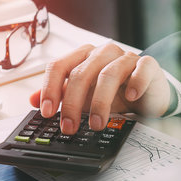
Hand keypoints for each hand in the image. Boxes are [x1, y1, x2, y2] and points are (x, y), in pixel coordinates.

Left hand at [29, 43, 170, 133]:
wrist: (146, 91)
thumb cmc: (112, 91)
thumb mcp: (83, 94)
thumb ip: (59, 94)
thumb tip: (33, 100)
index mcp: (82, 56)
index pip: (59, 66)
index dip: (50, 89)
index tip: (47, 112)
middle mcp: (101, 53)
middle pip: (81, 73)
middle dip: (72, 103)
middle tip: (69, 127)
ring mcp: (125, 57)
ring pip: (109, 74)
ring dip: (100, 102)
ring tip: (96, 124)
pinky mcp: (147, 65)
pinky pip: (142, 68)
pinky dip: (136, 83)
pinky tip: (131, 97)